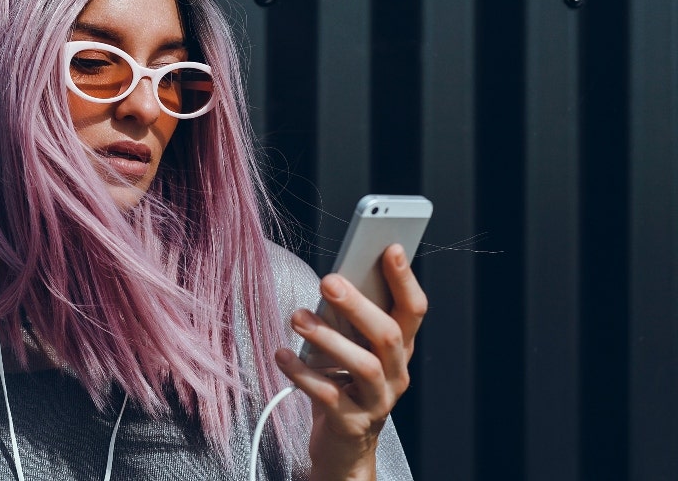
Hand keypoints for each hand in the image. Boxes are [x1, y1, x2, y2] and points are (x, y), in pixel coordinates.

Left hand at [274, 244, 427, 480]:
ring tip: (298, 318)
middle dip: (359, 304)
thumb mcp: (351, 348)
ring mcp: (377, 400)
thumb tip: (335, 280)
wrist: (343, 447)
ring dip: (329, 337)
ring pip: (363, 365)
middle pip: (389, 334)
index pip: (413, 310)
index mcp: (400, 349)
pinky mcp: (351, 422)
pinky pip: (328, 394)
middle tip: (329, 280)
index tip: (389, 247)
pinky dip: (302, 373)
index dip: (405, 279)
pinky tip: (281, 354)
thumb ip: (348, 319)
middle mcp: (395, 374)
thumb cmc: (344, 383)